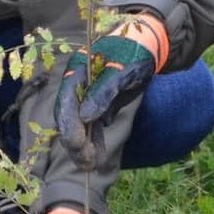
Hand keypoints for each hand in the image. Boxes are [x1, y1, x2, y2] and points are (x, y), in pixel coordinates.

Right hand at [55, 15, 167, 168]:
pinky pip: (94, 126)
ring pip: (81, 125)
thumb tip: (86, 117)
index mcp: (77, 70)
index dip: (69, 124)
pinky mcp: (100, 106)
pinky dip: (95, 141)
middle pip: (69, 116)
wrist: (147, 47)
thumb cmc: (133, 53)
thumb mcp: (122, 71)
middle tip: (84, 161)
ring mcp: (88, 97)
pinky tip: (97, 157)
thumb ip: (103, 92)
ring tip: (90, 165)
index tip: (76, 143)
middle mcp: (77, 85)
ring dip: (83, 146)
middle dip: (74, 141)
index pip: (66, 100)